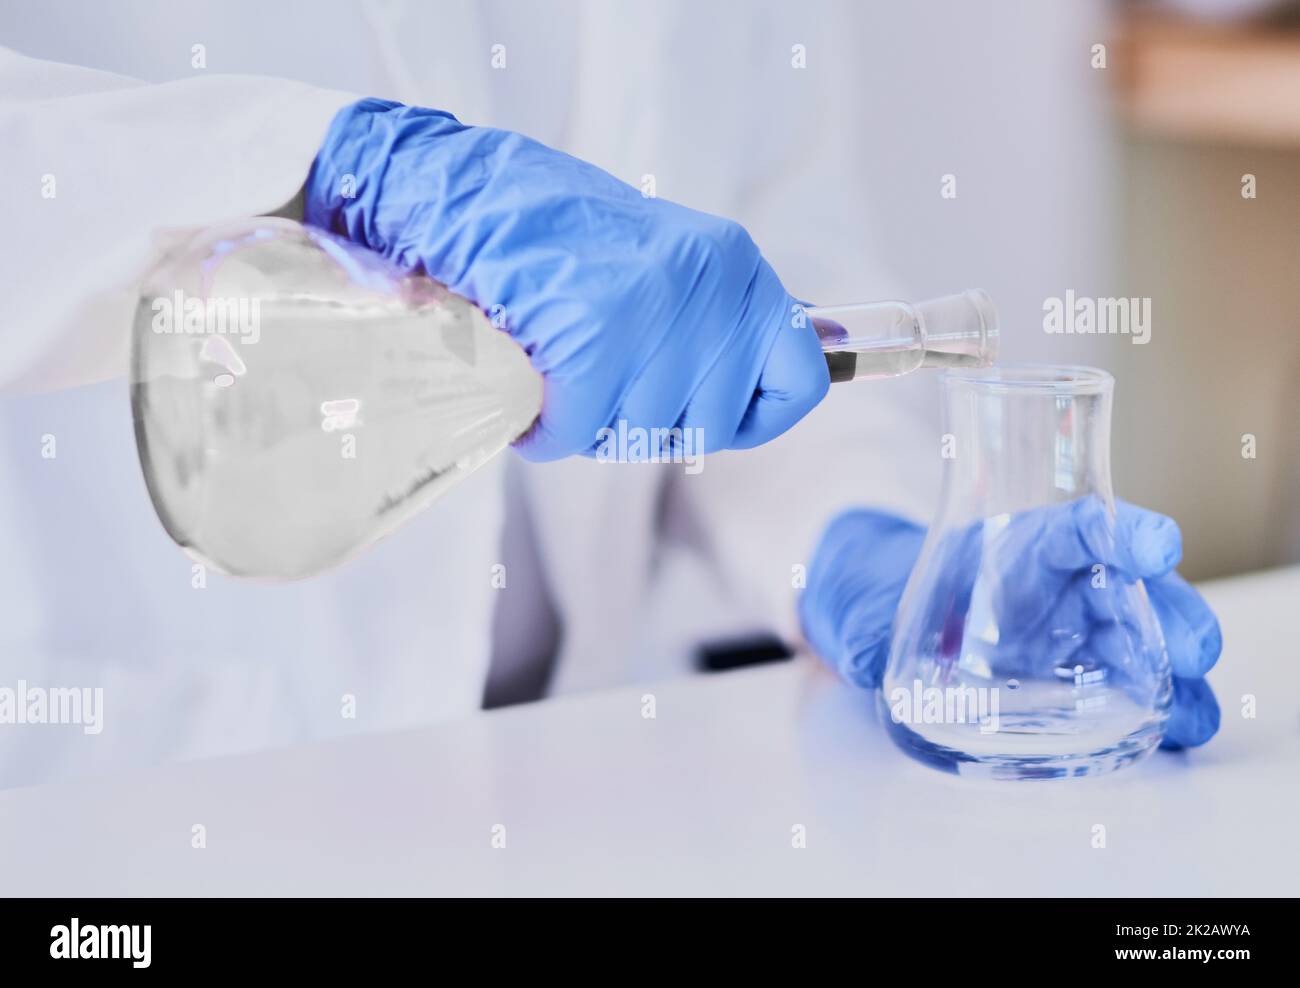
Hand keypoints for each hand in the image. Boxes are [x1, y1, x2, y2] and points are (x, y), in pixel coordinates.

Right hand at [303, 98, 828, 460]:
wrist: (455, 190)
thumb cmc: (547, 234)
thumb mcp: (658, 262)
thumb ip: (708, 321)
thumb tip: (760, 386)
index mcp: (732, 262)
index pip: (801, 376)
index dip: (758, 417)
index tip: (718, 419)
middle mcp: (706, 282)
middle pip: (710, 425)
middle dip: (649, 425)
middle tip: (598, 386)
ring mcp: (651, 309)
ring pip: (641, 434)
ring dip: (590, 424)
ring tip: (555, 369)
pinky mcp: (591, 338)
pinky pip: (576, 432)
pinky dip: (544, 429)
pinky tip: (527, 389)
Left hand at [799, 499, 1221, 748]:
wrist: (877, 616)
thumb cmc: (875, 591)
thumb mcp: (857, 600)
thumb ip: (857, 627)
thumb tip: (857, 658)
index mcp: (1011, 545)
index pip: (1074, 526)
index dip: (1118, 533)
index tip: (1154, 548)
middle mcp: (1056, 582)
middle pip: (1127, 585)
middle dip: (1166, 612)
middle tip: (1191, 649)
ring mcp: (1074, 630)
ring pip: (1143, 638)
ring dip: (1175, 671)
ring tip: (1193, 711)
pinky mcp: (1079, 677)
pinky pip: (1131, 686)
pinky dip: (1160, 708)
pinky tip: (1177, 733)